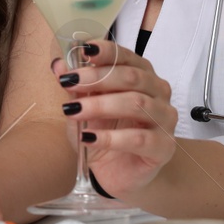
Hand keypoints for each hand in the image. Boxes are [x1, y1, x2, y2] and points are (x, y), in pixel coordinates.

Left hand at [54, 41, 177, 198]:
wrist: (116, 172)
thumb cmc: (104, 131)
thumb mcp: (84, 107)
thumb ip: (75, 87)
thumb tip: (58, 65)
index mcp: (142, 75)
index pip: (126, 56)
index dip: (105, 52)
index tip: (82, 51)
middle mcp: (158, 93)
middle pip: (132, 77)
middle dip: (98, 77)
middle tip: (69, 82)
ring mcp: (165, 120)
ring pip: (137, 104)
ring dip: (101, 105)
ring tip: (73, 111)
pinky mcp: (164, 147)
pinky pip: (138, 139)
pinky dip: (110, 137)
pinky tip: (88, 138)